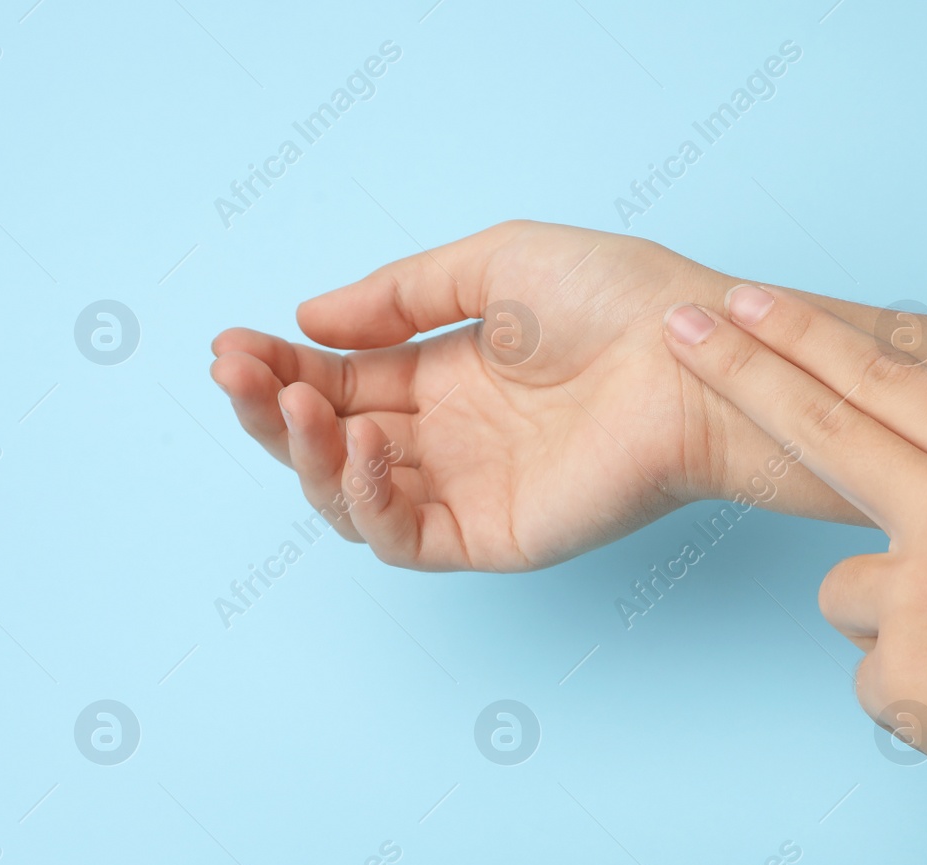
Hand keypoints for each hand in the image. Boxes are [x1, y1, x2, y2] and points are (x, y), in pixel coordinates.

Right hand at [209, 221, 854, 570]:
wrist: (694, 353)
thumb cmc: (618, 300)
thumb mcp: (491, 266)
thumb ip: (397, 297)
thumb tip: (307, 321)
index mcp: (447, 377)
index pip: (340, 382)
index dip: (280, 369)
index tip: (231, 343)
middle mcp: (451, 439)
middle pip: (330, 443)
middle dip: (273, 411)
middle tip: (234, 372)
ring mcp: (471, 489)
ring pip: (352, 498)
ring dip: (307, 454)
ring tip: (298, 404)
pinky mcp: (497, 534)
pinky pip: (407, 536)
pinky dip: (367, 500)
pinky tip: (360, 444)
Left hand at [658, 283, 926, 864]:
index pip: (891, 379)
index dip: (810, 338)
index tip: (752, 301)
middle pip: (820, 423)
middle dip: (739, 367)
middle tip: (678, 326)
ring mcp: (923, 589)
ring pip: (848, 595)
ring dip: (897, 628)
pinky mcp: (902, 672)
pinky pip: (879, 679)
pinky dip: (921, 700)